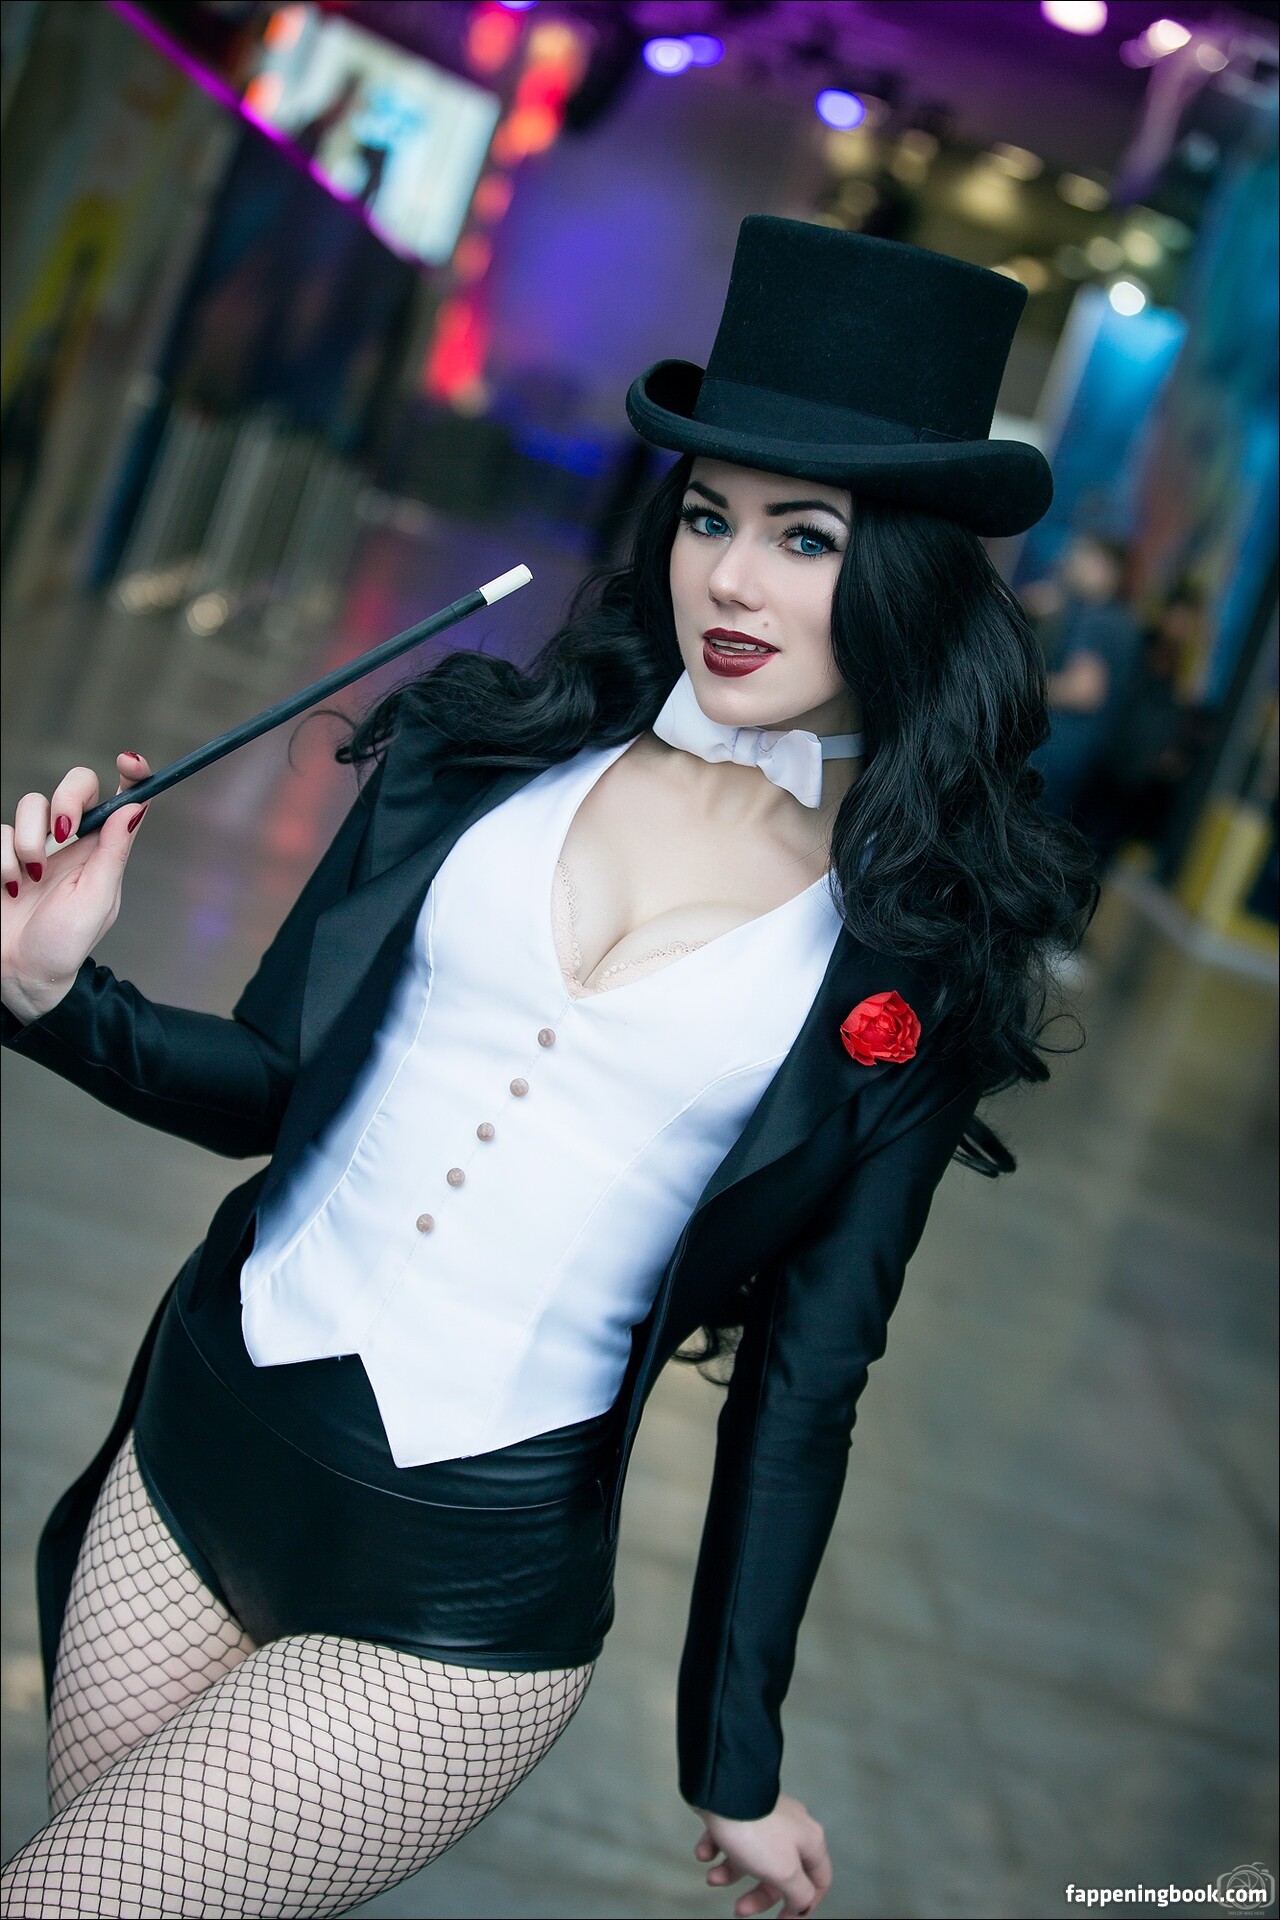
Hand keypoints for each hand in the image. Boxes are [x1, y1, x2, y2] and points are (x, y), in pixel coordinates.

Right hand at [1, 753, 151, 1024]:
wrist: (18, 975)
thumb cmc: (65, 946)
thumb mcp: (96, 900)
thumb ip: (113, 852)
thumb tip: (137, 807)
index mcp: (103, 850)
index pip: (123, 800)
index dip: (131, 774)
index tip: (126, 760)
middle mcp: (72, 841)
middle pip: (75, 785)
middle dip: (66, 796)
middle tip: (62, 829)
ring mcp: (35, 845)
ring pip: (30, 803)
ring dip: (28, 839)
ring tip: (29, 877)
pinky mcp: (2, 853)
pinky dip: (2, 858)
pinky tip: (9, 886)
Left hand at [694, 1793, 831, 1917]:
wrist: (721, 1792)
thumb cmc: (756, 1831)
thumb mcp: (785, 1872)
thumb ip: (799, 1895)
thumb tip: (802, 1905)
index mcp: (809, 1841)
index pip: (819, 1881)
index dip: (804, 1906)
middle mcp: (790, 1828)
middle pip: (781, 1875)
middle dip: (758, 1896)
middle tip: (739, 1910)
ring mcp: (764, 1818)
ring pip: (752, 1858)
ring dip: (730, 1873)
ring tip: (712, 1877)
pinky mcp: (740, 1811)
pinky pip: (730, 1838)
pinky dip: (716, 1850)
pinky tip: (704, 1852)